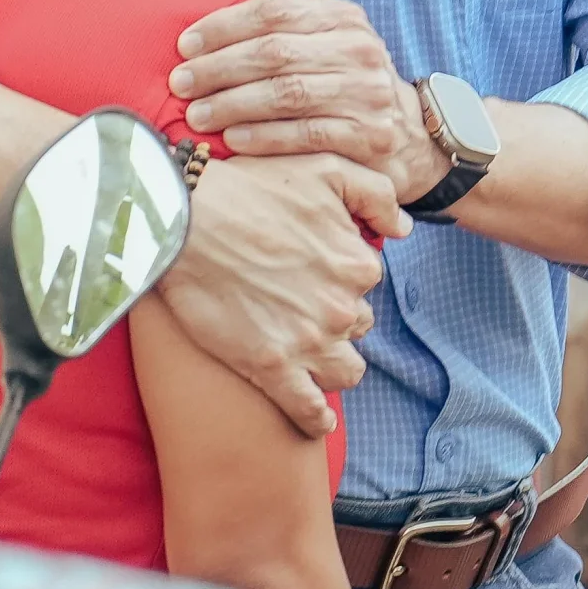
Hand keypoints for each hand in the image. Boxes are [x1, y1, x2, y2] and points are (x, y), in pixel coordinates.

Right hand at [155, 152, 399, 435]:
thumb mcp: (326, 169)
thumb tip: (403, 229)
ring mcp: (308, 342)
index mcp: (358, 263)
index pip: (366, 283)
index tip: (313, 269)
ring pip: (344, 371)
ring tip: (308, 353)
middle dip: (336, 318)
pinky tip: (317, 419)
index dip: (341, 277)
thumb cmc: (251, 188)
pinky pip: (309, 409)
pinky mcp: (271, 368)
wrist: (185, 218)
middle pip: (356, 326)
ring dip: (332, 364)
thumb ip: (377, 194)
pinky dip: (315, 418)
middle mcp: (342, 308)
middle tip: (300, 304)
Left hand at [172, 0, 446, 205]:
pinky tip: (233, 138)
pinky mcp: (369, 135)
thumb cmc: (349, 74)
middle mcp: (359, 50)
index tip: (184, 43)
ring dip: (234, 104)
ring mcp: (367, 94)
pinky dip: (265, 136)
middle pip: (276, 53)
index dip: (224, 25)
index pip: (275, 11)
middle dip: (219, 67)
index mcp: (344, 17)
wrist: (406, 131)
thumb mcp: (331, 26)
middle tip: (180, 82)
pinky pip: (307, 134)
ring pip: (287, 94)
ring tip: (196, 114)